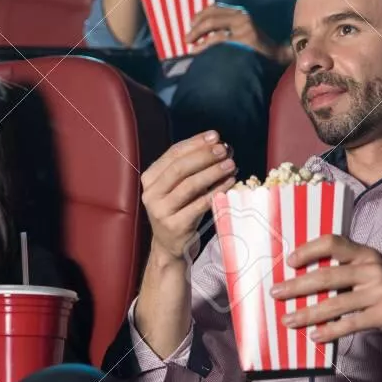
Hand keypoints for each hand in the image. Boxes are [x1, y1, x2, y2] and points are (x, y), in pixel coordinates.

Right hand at [141, 131, 237, 260]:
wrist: (170, 246)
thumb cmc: (179, 210)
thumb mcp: (177, 187)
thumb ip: (191, 167)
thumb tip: (218, 144)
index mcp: (150, 179)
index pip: (172, 154)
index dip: (195, 143)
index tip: (215, 136)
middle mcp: (151, 193)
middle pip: (179, 168)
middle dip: (204, 156)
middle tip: (225, 149)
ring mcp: (161, 211)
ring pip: (189, 186)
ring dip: (213, 172)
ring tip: (231, 164)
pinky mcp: (175, 225)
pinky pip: (199, 204)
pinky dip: (216, 191)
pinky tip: (229, 183)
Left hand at [185, 3, 287, 61]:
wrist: (277, 59)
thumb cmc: (258, 48)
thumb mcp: (244, 32)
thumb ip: (228, 28)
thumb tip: (202, 33)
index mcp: (241, 13)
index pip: (216, 8)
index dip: (200, 15)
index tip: (191, 23)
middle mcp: (242, 18)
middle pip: (211, 18)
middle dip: (196, 28)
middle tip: (187, 39)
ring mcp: (244, 30)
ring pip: (213, 28)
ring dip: (198, 37)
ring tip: (191, 48)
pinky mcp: (244, 42)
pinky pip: (219, 41)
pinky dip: (205, 46)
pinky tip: (198, 53)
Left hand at [271, 235, 381, 342]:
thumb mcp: (375, 269)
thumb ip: (348, 270)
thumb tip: (307, 280)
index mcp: (366, 254)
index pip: (334, 243)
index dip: (309, 250)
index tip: (289, 261)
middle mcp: (372, 270)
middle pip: (327, 275)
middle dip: (297, 285)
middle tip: (277, 293)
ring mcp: (379, 292)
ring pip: (334, 304)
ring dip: (307, 313)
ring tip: (288, 320)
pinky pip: (349, 324)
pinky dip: (329, 331)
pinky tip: (315, 336)